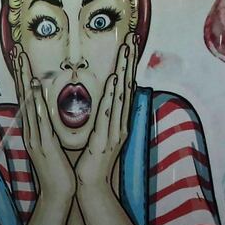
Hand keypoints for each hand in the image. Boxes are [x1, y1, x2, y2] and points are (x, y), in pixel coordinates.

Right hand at [12, 45, 75, 203]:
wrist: (58, 194)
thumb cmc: (59, 170)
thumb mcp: (54, 144)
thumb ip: (50, 128)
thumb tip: (52, 113)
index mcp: (35, 130)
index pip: (27, 99)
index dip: (24, 77)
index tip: (23, 59)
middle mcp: (31, 130)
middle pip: (23, 96)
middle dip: (20, 73)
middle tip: (17, 51)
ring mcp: (35, 137)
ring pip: (28, 103)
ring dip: (25, 80)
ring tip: (22, 61)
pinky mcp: (44, 144)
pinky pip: (39, 119)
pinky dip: (35, 103)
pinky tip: (34, 88)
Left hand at [75, 32, 138, 190]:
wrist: (91, 186)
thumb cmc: (91, 161)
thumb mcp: (98, 134)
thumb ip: (101, 117)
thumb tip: (100, 101)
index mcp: (117, 121)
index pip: (124, 88)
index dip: (127, 65)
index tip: (128, 45)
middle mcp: (120, 123)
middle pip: (128, 86)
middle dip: (130, 61)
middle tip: (133, 38)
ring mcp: (115, 130)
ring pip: (121, 95)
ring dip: (124, 71)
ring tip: (127, 51)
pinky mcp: (106, 139)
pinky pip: (109, 114)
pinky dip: (113, 97)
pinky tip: (115, 82)